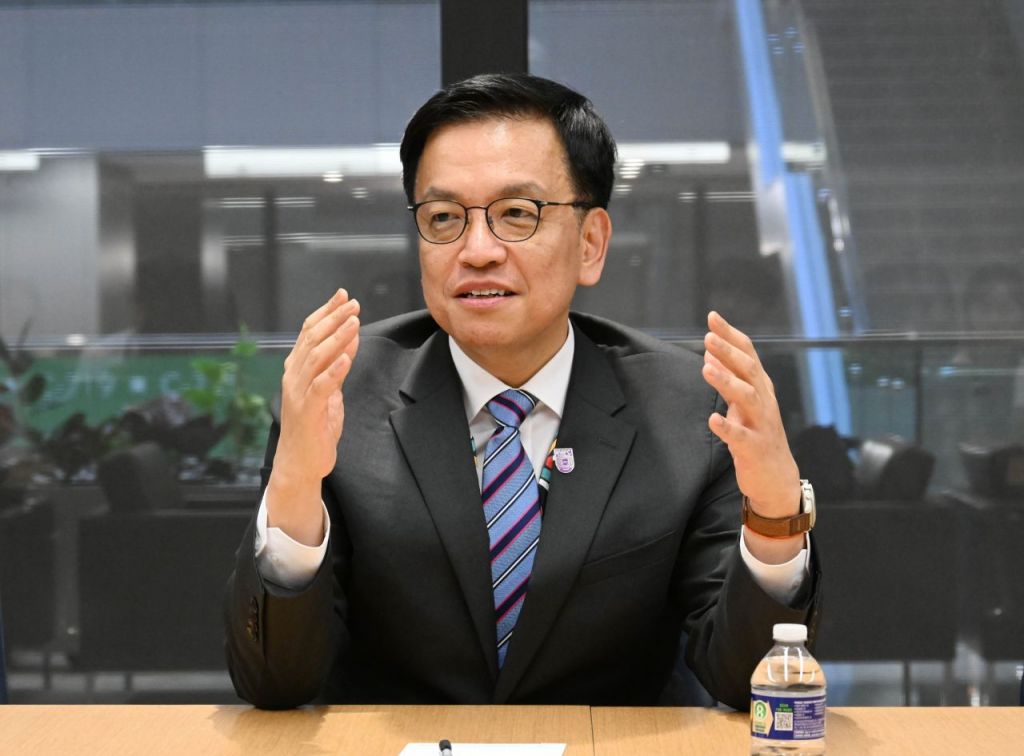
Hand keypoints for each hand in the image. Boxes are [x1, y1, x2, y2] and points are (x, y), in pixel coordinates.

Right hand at [267, 289, 359, 543]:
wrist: (300, 463)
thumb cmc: (315, 426)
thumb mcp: (330, 390)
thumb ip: (337, 365)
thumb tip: (351, 338)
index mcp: (297, 368)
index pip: (309, 331)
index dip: (326, 311)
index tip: (343, 295)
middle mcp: (293, 376)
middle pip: (312, 338)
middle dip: (334, 318)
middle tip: (353, 303)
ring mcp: (298, 393)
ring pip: (316, 357)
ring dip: (337, 337)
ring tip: (354, 322)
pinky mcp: (307, 411)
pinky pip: (321, 386)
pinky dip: (335, 370)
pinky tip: (348, 357)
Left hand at [701, 311, 800, 522]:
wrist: (776, 478)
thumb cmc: (756, 434)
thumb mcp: (743, 403)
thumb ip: (729, 377)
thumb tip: (709, 352)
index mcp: (760, 387)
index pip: (748, 354)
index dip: (731, 335)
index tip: (712, 317)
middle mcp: (764, 401)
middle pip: (749, 371)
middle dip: (728, 352)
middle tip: (707, 337)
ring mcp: (761, 424)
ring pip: (747, 398)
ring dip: (726, 382)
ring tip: (706, 369)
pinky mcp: (754, 448)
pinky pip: (740, 436)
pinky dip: (727, 427)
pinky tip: (713, 420)